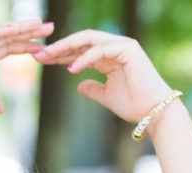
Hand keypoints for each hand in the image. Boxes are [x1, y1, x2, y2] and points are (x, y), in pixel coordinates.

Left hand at [33, 29, 174, 122]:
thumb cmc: (133, 105)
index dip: (60, 53)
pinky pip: (101, 50)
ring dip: (66, 47)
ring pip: (89, 40)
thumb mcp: (106, 96)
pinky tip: (70, 68)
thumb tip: (78, 86)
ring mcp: (123, 46)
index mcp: (109, 56)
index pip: (80, 49)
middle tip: (39, 54)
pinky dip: (84, 58)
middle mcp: (116, 46)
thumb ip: (93, 89)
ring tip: (49, 56)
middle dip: (59, 46)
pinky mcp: (129, 50)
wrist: (153, 112)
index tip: (41, 59)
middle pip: (81, 40)